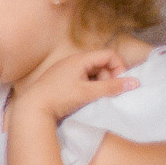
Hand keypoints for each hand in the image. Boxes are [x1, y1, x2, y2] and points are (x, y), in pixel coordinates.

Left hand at [11, 48, 139, 124]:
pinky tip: (84, 98)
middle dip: (108, 77)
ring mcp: (66, 71)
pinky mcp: (62, 81)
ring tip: (93, 97)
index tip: (119, 83)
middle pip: (101, 63)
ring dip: (99, 83)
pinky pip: (82, 79)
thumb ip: (111, 87)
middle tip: (105, 92)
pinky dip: (88, 87)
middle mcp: (73, 61)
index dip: (119, 67)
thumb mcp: (87, 93)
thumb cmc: (59, 98)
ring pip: (92, 72)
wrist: (31, 109)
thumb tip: (135, 83)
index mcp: (79, 59)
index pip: (109, 54)